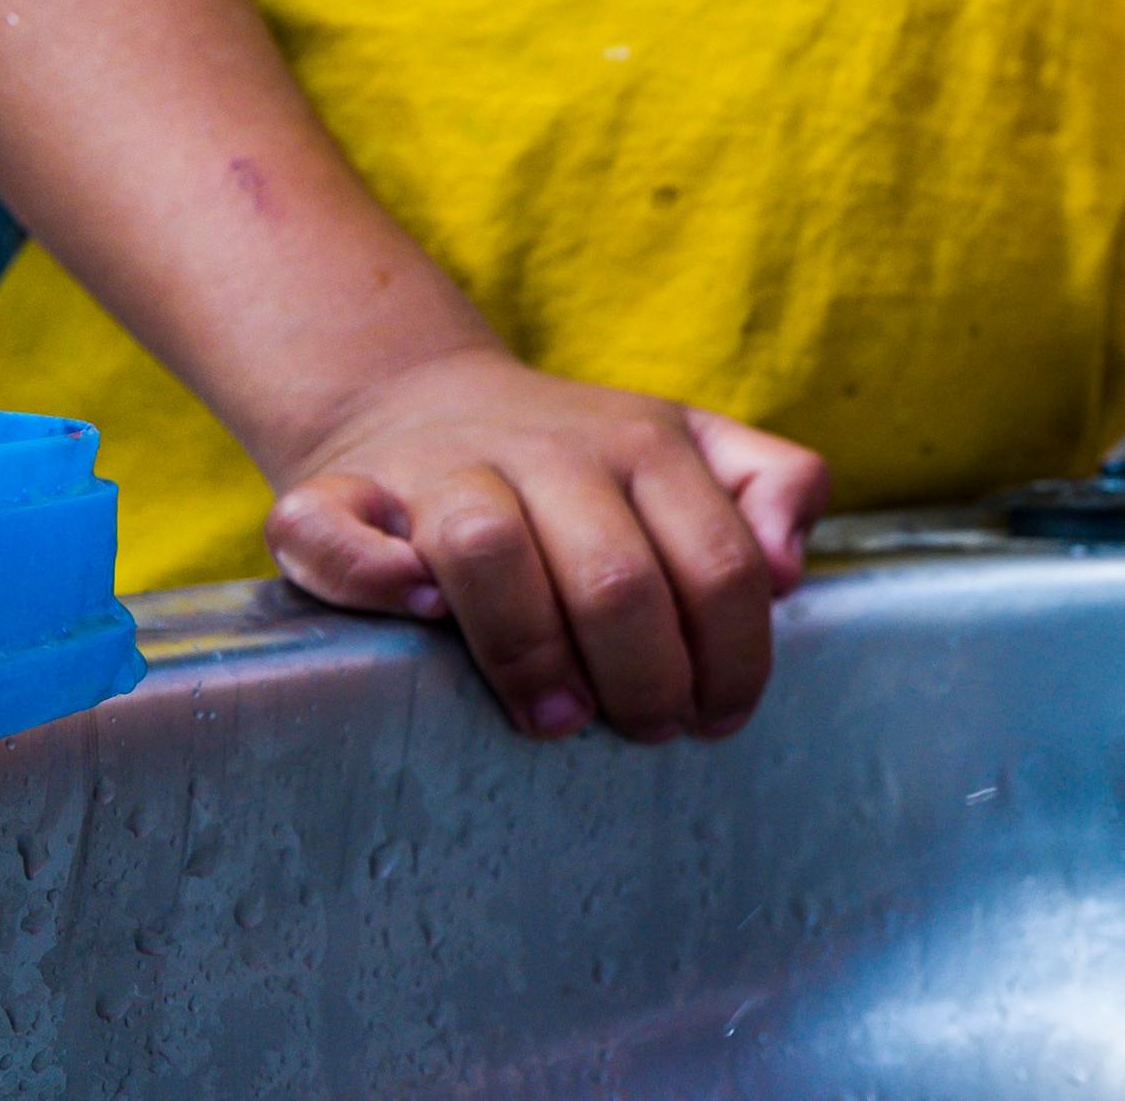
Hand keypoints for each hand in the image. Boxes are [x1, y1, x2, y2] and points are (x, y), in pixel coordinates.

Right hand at [263, 347, 823, 743]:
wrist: (422, 395)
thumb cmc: (582, 460)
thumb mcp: (697, 446)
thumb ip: (774, 482)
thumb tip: (789, 564)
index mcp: (647, 447)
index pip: (718, 561)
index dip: (733, 655)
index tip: (718, 716)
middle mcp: (548, 449)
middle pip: (614, 575)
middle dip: (644, 679)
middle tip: (646, 729)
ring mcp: (438, 467)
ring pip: (486, 547)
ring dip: (529, 652)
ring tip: (556, 720)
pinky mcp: (335, 492)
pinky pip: (334, 531)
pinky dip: (374, 577)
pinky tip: (420, 614)